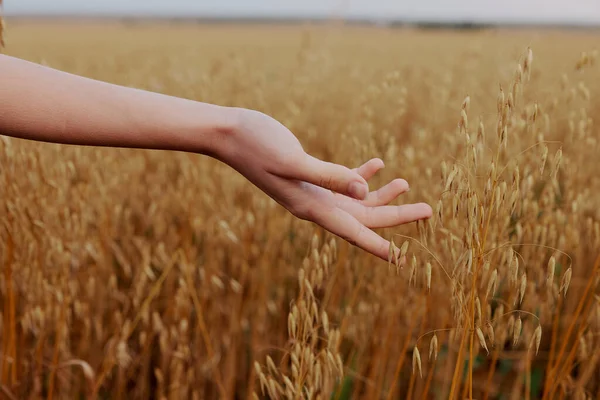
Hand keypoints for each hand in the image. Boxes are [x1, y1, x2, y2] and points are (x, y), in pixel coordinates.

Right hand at [219, 109, 432, 262]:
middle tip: (429, 210)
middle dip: (396, 215)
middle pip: (364, 217)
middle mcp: (315, 205)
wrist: (230, 135)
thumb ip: (330, 176)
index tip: (406, 260)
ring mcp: (312, 192)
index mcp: (311, 207)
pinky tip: (377, 163)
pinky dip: (361, 174)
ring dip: (381, 194)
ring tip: (406, 184)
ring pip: (355, 200)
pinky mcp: (309, 175)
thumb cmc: (257, 145)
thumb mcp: (294, 161)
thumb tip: (365, 192)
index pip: (354, 232)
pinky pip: (341, 180)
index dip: (381, 246)